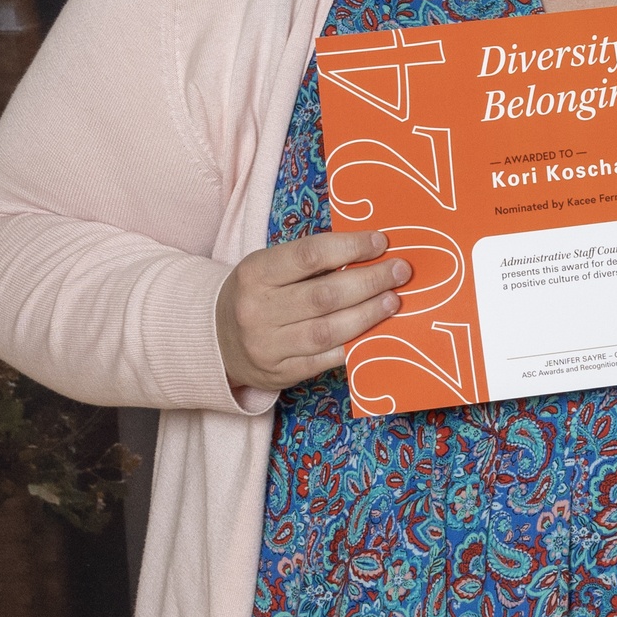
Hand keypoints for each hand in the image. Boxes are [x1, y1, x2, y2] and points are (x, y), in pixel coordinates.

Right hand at [214, 228, 406, 393]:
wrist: (216, 339)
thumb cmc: (257, 294)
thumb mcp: (270, 267)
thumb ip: (311, 261)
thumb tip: (372, 251)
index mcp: (255, 273)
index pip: (309, 255)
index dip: (350, 247)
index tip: (381, 242)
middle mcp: (257, 310)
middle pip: (324, 295)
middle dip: (370, 281)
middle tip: (401, 271)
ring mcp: (267, 346)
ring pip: (328, 331)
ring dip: (368, 314)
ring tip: (394, 300)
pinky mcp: (280, 373)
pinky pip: (325, 360)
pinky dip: (355, 345)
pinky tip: (376, 332)